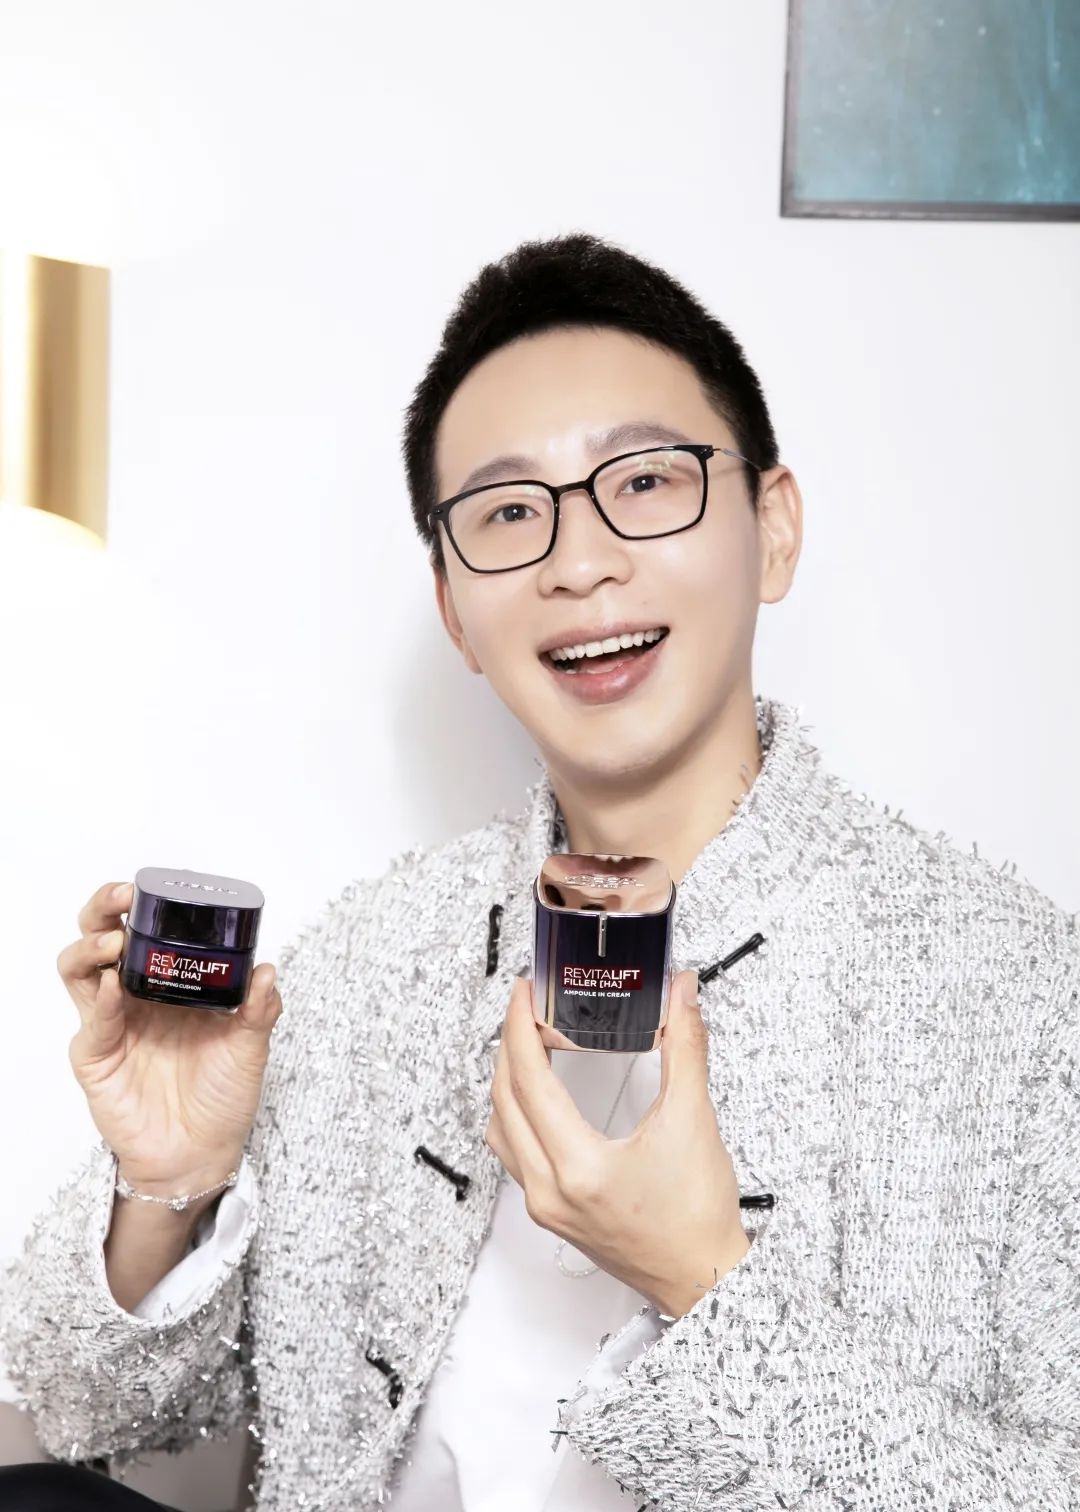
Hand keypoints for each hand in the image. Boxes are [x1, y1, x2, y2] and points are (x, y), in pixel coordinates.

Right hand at [59, 880, 282, 1193]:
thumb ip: (259, 1009)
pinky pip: (92, 1022)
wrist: (202, 1154)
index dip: (146, 903)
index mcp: (169, 982)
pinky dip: (100, 1001)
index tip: (161, 886)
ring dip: (92, 947)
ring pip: (78, 969)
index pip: (145, 929)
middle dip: (104, 908)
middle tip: (125, 896)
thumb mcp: (250, 1047)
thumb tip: (267, 970)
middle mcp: (133, 994)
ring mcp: (110, 1023)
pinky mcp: (96, 1057)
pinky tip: (114, 988)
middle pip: (99, 935)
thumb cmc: (222, 1096)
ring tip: (115, 943)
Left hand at [484, 969, 749, 1318]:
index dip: (520, 1028)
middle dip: (510, 1046)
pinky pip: (514, 1154)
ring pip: (502, 1130)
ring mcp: (546, 1207)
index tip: (525, 993)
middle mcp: (549, 1191)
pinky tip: (536, 1098)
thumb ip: (685, 1048)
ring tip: (527, 1046)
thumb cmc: (698, 1218)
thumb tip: (682, 995)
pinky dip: (516, 1115)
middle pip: (504, 1101)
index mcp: (578, 1168)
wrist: (705, 1279)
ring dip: (508, 1083)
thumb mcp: (694, 1121)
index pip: (529, 1081)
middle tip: (526, 1008)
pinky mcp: (552, 1215)